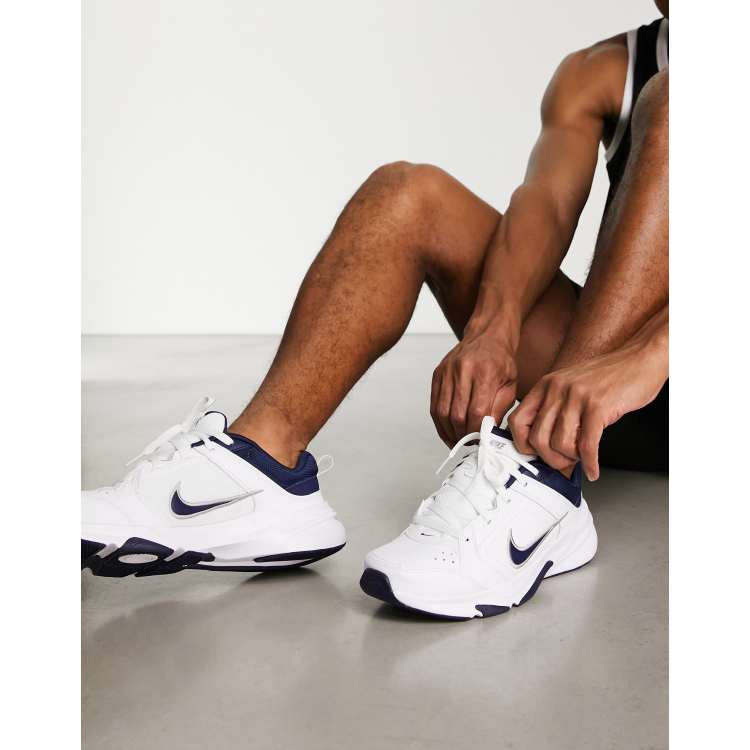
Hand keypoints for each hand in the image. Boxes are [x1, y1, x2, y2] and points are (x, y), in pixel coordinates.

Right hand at [430, 333, 517, 445]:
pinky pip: (435, 404)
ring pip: (442, 411)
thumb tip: (487, 434)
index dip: (476, 431)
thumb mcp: (510, 385)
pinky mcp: (437, 374)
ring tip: (458, 442)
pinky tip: (447, 430)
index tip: (480, 442)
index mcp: (485, 372)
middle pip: (456, 414)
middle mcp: (463, 370)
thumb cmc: (501, 361)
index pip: (477, 411)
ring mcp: (447, 371)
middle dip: (462, 435)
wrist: (487, 335)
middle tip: (469, 446)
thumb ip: (499, 409)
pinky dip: (439, 422)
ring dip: (449, 432)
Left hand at [508, 339, 666, 479]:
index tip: (536, 454)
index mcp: (546, 385)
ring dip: (572, 459)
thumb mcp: (571, 387)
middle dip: (551, 458)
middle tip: (564, 462)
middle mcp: (556, 389)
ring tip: (581, 458)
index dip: (524, 444)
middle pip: (537, 438)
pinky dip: (590, 463)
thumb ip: (556, 411)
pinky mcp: (598, 406)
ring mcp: (577, 397)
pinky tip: (593, 469)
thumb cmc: (609, 376)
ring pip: (560, 444)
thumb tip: (547, 447)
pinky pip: (587, 445)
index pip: (517, 421)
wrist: (640, 358)